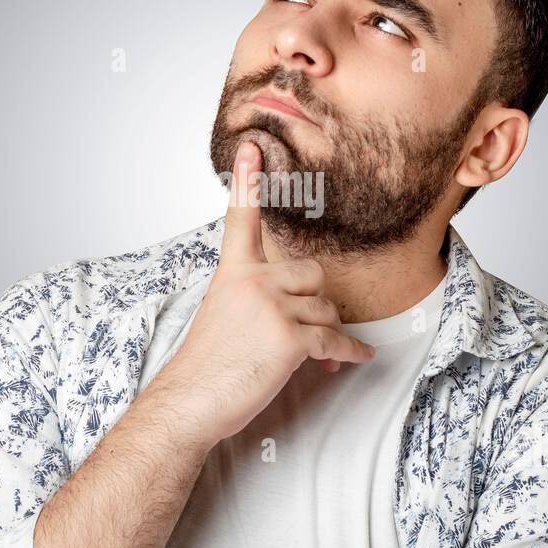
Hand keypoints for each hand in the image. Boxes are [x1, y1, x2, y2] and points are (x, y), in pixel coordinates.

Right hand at [158, 139, 377, 444]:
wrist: (191, 401)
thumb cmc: (205, 366)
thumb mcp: (221, 315)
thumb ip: (252, 296)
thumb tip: (295, 305)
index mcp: (233, 272)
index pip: (242, 218)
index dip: (247, 181)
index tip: (251, 146)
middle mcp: (253, 281)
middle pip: (312, 275)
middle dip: (315, 304)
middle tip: (306, 330)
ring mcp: (272, 306)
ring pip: (326, 309)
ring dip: (327, 335)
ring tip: (315, 357)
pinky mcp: (291, 336)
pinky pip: (335, 339)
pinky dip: (349, 353)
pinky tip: (356, 358)